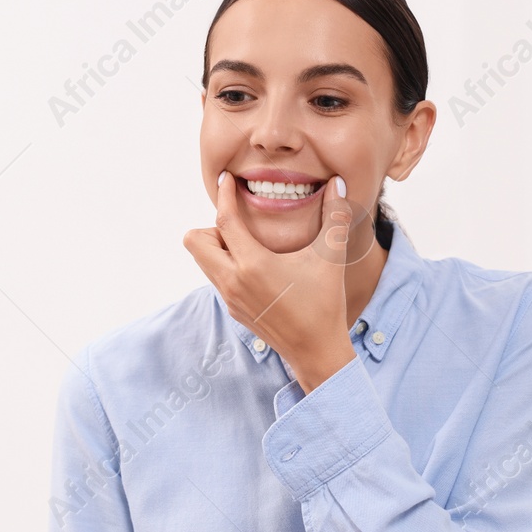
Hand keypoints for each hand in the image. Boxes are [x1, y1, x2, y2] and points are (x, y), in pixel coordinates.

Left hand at [183, 171, 360, 392]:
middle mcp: (232, 281)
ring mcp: (229, 298)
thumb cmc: (324, 303)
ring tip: (251, 244)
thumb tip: (337, 183)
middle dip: (211, 225)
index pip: (224, 220)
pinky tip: (257, 266)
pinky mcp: (233, 310)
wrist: (316, 351)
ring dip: (218, 246)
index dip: (224, 195)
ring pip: (202, 261)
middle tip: (241, 223)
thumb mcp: (330, 258)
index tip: (226, 180)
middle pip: (194, 242)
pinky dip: (226, 265)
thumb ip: (335, 216)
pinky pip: (216, 277)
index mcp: (252, 265)